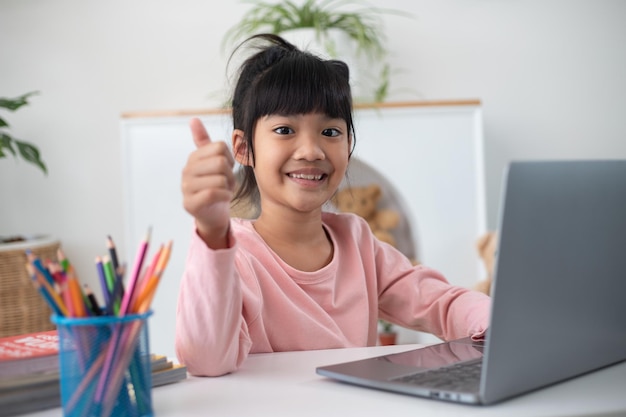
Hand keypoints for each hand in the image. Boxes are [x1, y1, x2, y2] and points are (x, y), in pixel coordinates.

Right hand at [181, 117, 234, 248]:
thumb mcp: (211, 163)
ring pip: (219, 179)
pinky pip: (214, 193)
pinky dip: (225, 196)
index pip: (220, 147)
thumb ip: (203, 142)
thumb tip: (194, 119)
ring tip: (224, 191)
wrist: (212, 214)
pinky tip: (223, 198)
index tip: (227, 169)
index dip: (230, 158)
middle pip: (221, 162)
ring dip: (229, 187)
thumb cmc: (214, 186)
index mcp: (193, 158)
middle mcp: (186, 171)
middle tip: (228, 183)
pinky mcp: (190, 203)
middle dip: (231, 174)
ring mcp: (186, 188)